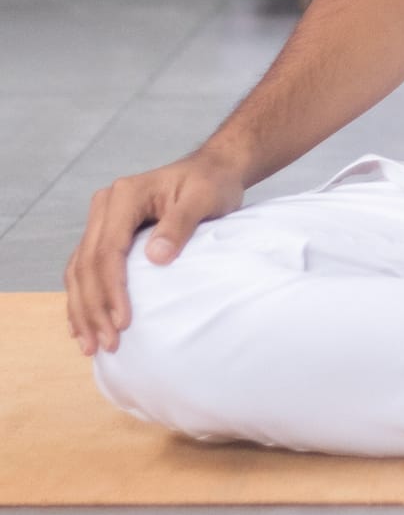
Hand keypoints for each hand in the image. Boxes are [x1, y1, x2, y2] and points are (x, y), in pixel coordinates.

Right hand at [64, 150, 245, 356]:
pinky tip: (84, 325)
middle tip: (106, 344)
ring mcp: (103, 220)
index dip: (112, 289)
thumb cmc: (211, 183)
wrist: (213, 170)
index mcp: (125, 195)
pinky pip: (85, 270)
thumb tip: (156, 257)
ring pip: (79, 271)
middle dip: (93, 308)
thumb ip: (180, 224)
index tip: (123, 322)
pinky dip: (83, 298)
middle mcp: (106, 206)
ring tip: (91, 344)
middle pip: (87, 264)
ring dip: (82, 309)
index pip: (108, 250)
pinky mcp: (107, 234)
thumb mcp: (204, 198)